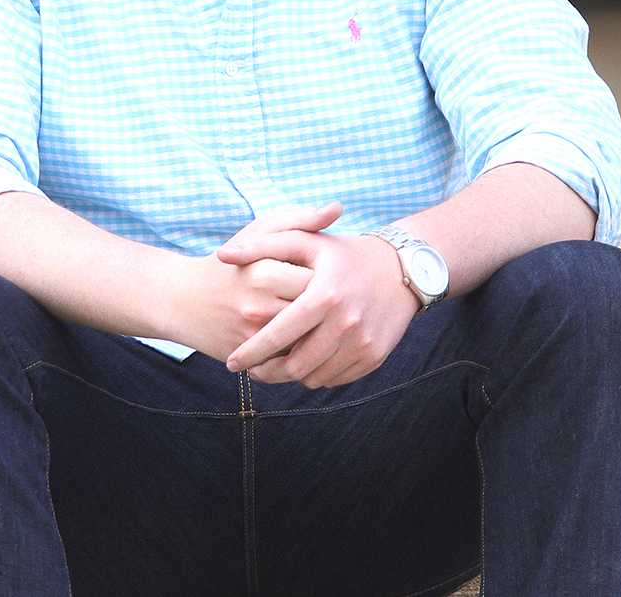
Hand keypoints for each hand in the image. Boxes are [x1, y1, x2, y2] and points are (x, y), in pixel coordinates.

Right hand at [176, 202, 337, 361]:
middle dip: (330, 306)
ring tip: (323, 317)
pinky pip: (293, 357)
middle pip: (318, 312)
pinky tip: (304, 336)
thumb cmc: (230, 262)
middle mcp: (259, 306)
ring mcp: (255, 337)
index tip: (330, 274)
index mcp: (263, 271)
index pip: (321, 279)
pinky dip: (302, 348)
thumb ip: (299, 219)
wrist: (182, 301)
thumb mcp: (258, 232)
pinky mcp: (252, 359)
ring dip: (320, 330)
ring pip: (310, 338)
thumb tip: (337, 208)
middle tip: (334, 299)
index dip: (330, 277)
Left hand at [217, 225, 416, 388]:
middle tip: (252, 371)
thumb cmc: (341, 253)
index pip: (278, 335)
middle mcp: (345, 323)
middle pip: (295, 365)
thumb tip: (221, 255)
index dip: (251, 353)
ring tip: (275, 366)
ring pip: (314, 376)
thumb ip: (260, 246)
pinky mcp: (374, 356)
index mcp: (323, 295)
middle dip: (267, 372)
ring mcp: (363, 343)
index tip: (231, 363)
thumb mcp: (303, 241)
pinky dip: (316, 375)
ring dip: (291, 376)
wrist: (399, 268)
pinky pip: (336, 378)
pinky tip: (304, 363)